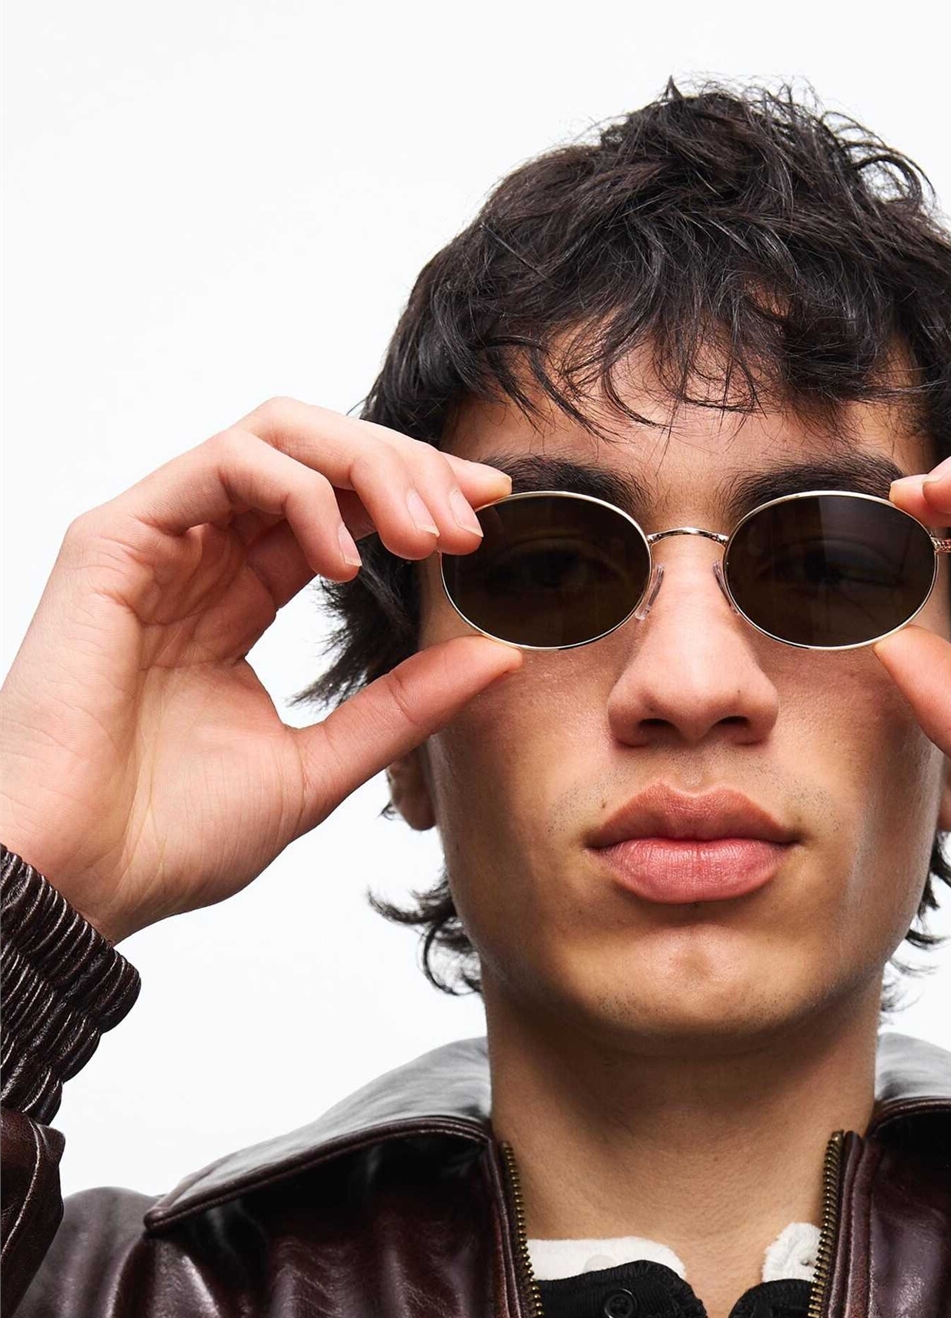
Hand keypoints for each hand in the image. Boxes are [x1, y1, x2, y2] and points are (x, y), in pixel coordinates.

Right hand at [0, 397, 519, 943]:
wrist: (83, 879)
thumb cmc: (170, 836)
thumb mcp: (322, 765)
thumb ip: (405, 705)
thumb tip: (500, 654)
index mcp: (239, 601)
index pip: (341, 509)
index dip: (419, 494)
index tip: (492, 516)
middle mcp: (198, 559)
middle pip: (316, 454)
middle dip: (407, 470)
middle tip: (469, 523)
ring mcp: (156, 544)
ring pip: (275, 438)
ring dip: (367, 469)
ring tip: (422, 535)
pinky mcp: (115, 543)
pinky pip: (222, 466)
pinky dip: (299, 492)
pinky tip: (342, 559)